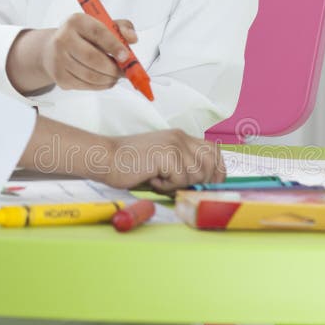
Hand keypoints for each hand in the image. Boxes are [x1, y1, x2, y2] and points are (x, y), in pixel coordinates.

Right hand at [6, 14, 137, 93]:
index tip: (126, 56)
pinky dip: (100, 86)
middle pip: (93, 58)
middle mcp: (63, 38)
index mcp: (77, 21)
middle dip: (113, 68)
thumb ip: (122, 28)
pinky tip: (105, 80)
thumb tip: (132, 38)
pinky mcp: (59, 76)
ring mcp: (59, 59)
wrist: (54, 49)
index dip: (114, 46)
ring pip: (90, 75)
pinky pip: (85, 85)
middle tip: (124, 72)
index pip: (98, 33)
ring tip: (115, 76)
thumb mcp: (103, 25)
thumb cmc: (84, 36)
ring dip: (109, 79)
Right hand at [104, 129, 225, 192]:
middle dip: (203, 182)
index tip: (210, 186)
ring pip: (197, 174)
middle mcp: (181, 138)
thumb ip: (183, 169)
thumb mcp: (163, 164)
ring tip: (159, 180)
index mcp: (181, 137)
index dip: (218, 171)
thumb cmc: (130, 165)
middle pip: (212, 163)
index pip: (215, 151)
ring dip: (179, 185)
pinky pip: (180, 179)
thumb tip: (205, 186)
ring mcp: (175, 144)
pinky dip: (167, 186)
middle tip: (179, 187)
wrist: (106, 158)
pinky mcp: (167, 154)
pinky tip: (152, 179)